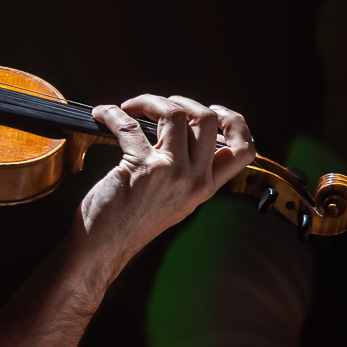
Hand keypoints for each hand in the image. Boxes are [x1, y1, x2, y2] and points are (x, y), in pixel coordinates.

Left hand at [80, 95, 255, 256]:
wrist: (106, 245)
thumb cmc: (132, 221)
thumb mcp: (177, 200)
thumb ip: (189, 172)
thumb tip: (184, 131)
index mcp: (206, 186)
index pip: (242, 150)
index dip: (234, 121)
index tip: (214, 109)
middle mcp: (194, 179)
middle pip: (207, 119)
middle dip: (180, 101)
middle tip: (158, 105)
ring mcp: (170, 172)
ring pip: (173, 113)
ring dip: (147, 101)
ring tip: (131, 107)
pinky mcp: (140, 167)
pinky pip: (129, 124)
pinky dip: (112, 113)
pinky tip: (103, 115)